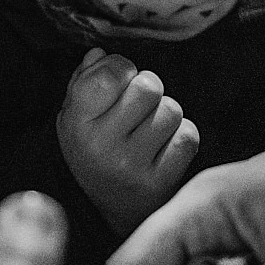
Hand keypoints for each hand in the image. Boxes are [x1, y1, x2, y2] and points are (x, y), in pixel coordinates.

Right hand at [57, 49, 199, 236]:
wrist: (109, 210)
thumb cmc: (95, 150)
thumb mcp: (77, 116)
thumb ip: (85, 80)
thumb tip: (100, 54)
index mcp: (77, 122)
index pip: (113, 72)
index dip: (123, 68)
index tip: (120, 81)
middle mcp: (101, 145)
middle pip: (149, 86)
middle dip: (149, 90)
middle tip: (138, 108)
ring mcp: (131, 166)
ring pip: (171, 110)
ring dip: (166, 115)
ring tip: (149, 131)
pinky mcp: (159, 183)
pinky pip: (188, 136)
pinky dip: (181, 138)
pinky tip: (163, 149)